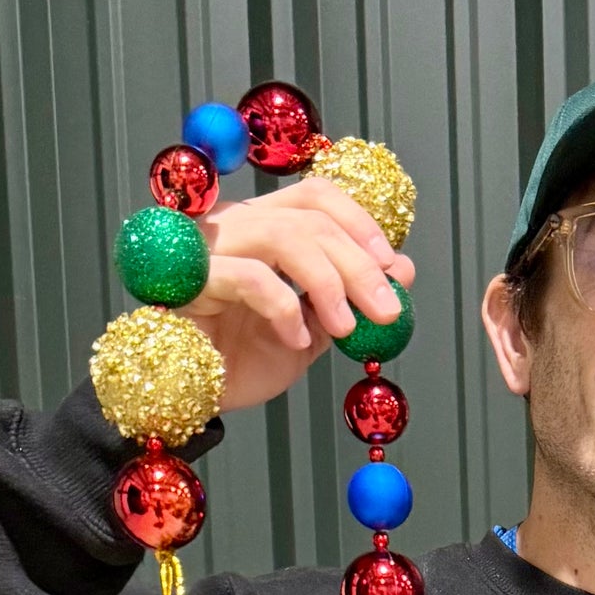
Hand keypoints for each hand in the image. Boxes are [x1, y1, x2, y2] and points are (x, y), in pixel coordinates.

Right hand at [180, 176, 415, 411]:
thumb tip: (403, 270)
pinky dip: (284, 308)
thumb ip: (350, 301)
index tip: (393, 266)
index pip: (316, 196)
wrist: (193, 398)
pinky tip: (294, 341)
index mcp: (263, 226)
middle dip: (359, 264)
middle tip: (387, 310)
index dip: (361, 223)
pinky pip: (250, 277)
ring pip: (282, 235)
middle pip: (309, 216)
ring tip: (345, 328)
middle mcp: (235, 223)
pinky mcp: (191, 279)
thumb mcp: (310, 333)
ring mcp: (210, 246)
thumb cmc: (240, 362)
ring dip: (328, 281)